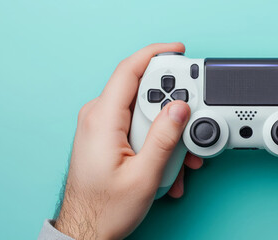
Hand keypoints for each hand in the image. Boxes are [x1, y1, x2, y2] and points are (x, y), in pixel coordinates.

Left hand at [54, 42, 201, 239]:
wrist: (86, 230)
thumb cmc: (105, 209)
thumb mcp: (144, 176)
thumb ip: (165, 138)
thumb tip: (180, 107)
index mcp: (102, 119)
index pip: (129, 70)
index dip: (155, 54)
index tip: (178, 51)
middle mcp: (97, 117)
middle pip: (142, 92)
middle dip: (172, 108)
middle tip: (190, 123)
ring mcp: (101, 126)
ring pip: (143, 112)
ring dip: (168, 132)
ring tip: (180, 159)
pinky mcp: (107, 136)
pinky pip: (137, 126)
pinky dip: (157, 141)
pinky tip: (167, 166)